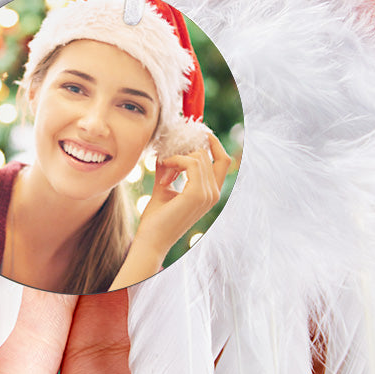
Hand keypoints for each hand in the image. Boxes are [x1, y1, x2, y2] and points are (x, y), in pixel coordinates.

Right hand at [48, 0, 374, 373]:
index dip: (316, 29)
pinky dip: (63, 122)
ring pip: (137, 126)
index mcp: (309, 249)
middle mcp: (228, 233)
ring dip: (130, 40)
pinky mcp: (76, 283)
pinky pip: (70, 192)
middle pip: (218, 98)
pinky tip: (60, 40)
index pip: (312, 114)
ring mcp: (146, 251)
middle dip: (215, 5)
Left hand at [139, 132, 231, 256]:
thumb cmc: (157, 219)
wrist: (151, 240)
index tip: (195, 133)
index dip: (212, 143)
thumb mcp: (164, 188)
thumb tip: (165, 150)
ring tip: (162, 167)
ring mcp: (208, 195)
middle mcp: (213, 194)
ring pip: (199, 157)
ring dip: (177, 157)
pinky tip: (164, 166)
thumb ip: (169, 169)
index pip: (223, 160)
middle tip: (166, 158)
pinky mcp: (197, 195)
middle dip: (187, 149)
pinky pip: (191, 163)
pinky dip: (176, 160)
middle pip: (209, 154)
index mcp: (210, 193)